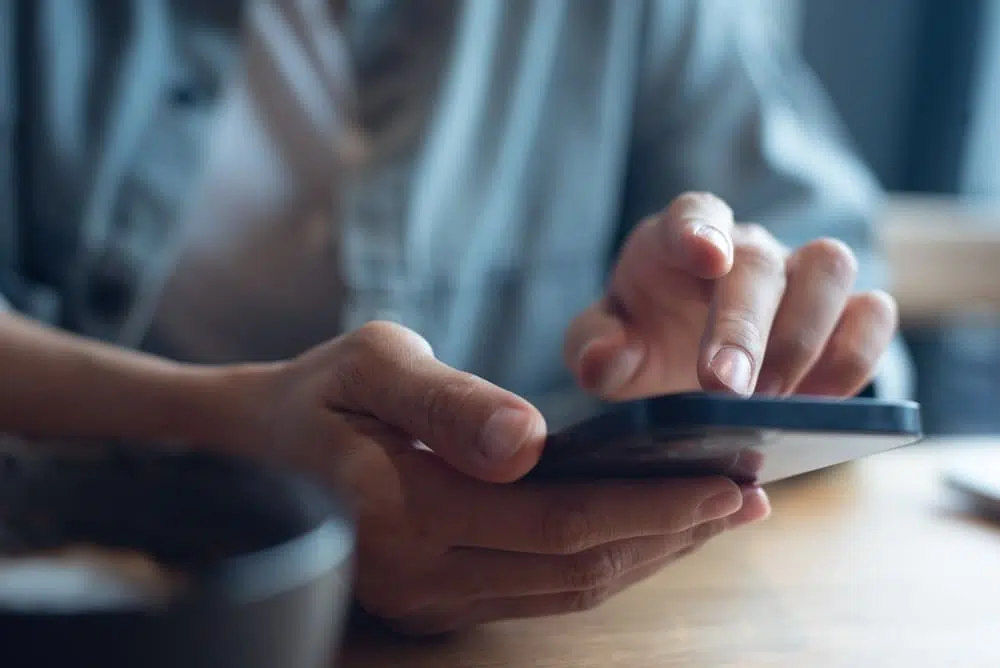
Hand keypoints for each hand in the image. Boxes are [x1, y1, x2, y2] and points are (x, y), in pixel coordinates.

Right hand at [242, 322, 769, 634]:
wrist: (253, 451)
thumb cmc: (316, 392)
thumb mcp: (372, 364)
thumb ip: (447, 403)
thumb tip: (526, 441)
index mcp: (403, 510)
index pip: (558, 519)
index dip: (651, 503)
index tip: (728, 478)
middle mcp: (420, 577)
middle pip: (577, 566)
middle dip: (671, 533)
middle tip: (748, 496)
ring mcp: (428, 601)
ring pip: (567, 589)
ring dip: (649, 554)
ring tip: (718, 514)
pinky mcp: (437, 603)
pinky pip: (541, 592)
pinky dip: (604, 562)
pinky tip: (646, 530)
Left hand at [565, 193, 897, 398]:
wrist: (688, 360)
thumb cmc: (645, 337)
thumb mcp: (606, 344)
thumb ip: (593, 346)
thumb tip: (602, 361)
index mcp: (678, 240)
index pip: (693, 213)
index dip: (699, 229)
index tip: (704, 253)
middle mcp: (745, 249)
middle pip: (759, 261)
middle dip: (745, 326)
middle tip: (724, 388)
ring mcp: (800, 275)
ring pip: (830, 268)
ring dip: (807, 339)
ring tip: (773, 403)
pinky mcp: (843, 313)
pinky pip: (873, 313)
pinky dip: (858, 353)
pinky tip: (823, 401)